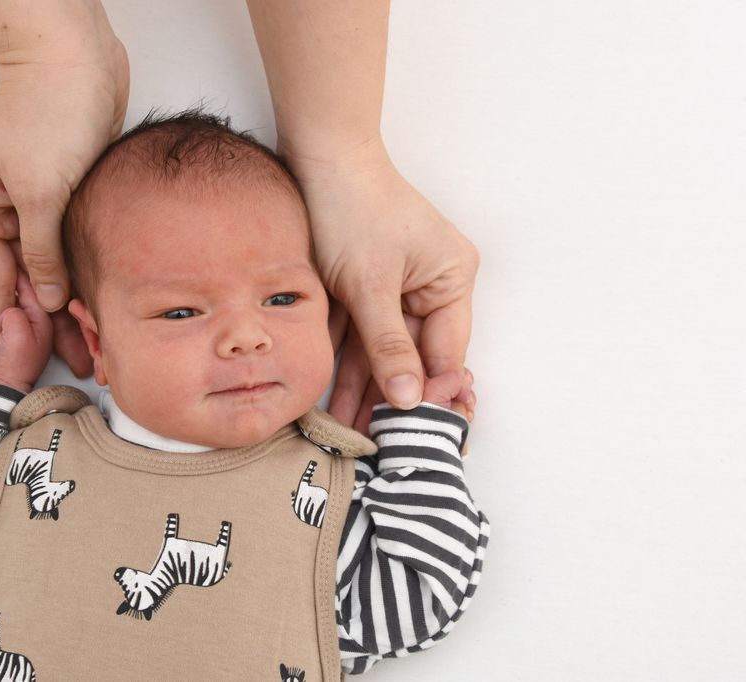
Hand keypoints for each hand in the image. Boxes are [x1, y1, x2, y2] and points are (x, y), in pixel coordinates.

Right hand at [0, 39, 128, 371]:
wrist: (78, 58)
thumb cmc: (51, 110)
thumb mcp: (42, 190)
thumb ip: (43, 250)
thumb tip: (47, 297)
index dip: (0, 327)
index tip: (4, 366)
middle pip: (17, 280)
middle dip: (41, 324)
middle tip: (69, 363)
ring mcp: (30, 202)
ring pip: (43, 267)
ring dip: (63, 304)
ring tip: (86, 344)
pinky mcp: (61, 193)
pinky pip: (63, 247)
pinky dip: (75, 274)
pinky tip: (90, 301)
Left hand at [296, 142, 478, 427]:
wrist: (314, 156)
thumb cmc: (352, 206)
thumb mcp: (371, 283)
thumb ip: (389, 344)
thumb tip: (410, 400)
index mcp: (451, 281)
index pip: (445, 353)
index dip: (427, 393)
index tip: (407, 431)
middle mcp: (428, 286)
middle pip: (411, 356)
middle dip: (388, 398)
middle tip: (374, 443)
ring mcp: (393, 287)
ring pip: (379, 350)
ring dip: (361, 387)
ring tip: (346, 431)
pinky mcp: (360, 285)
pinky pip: (356, 332)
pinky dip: (342, 359)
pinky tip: (330, 397)